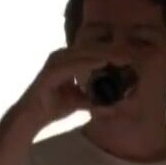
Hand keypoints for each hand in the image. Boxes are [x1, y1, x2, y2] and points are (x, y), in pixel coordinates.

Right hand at [13, 47, 127, 128]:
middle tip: (133, 55)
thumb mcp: (81, 101)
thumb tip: (116, 105)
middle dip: (113, 50)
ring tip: (124, 57)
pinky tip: (103, 62)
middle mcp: (61, 57)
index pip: (94, 52)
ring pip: (84, 54)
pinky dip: (88, 63)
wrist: (32, 116)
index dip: (113, 52)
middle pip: (91, 49)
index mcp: (69, 60)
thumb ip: (96, 99)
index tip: (132, 56)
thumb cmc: (54, 106)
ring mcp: (55, 62)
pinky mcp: (50, 72)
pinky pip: (72, 65)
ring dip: (105, 54)